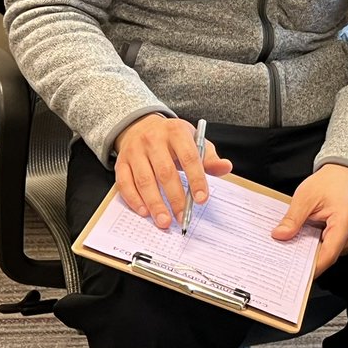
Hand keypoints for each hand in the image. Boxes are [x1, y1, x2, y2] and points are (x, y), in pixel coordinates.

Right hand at [113, 114, 231, 228]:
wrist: (142, 126)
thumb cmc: (173, 139)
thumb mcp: (194, 141)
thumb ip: (209, 157)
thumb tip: (226, 167)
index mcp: (176, 132)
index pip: (189, 157)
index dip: (196, 179)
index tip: (201, 199)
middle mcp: (153, 140)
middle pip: (165, 172)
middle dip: (175, 198)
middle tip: (182, 217)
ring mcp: (135, 151)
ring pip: (144, 180)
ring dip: (155, 203)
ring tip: (164, 221)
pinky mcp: (121, 162)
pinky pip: (124, 183)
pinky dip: (134, 200)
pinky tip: (144, 212)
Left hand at [272, 163, 347, 275]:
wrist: (345, 173)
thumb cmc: (329, 181)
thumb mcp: (305, 197)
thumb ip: (293, 219)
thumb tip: (279, 236)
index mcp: (344, 223)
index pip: (327, 256)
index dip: (309, 268)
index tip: (290, 273)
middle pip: (327, 257)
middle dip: (305, 260)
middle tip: (282, 260)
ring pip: (327, 254)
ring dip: (309, 253)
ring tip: (290, 249)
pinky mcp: (346, 237)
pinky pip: (329, 248)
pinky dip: (315, 246)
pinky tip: (301, 242)